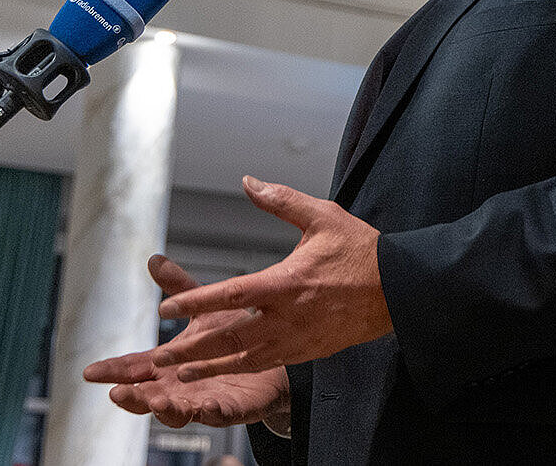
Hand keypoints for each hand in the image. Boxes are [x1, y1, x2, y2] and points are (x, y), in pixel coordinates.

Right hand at [82, 255, 289, 427]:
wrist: (273, 355)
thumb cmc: (233, 335)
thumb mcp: (203, 310)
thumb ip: (179, 290)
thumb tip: (154, 259)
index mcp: (168, 364)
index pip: (134, 368)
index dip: (112, 371)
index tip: (89, 372)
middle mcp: (178, 386)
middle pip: (148, 395)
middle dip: (132, 397)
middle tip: (117, 393)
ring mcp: (201, 400)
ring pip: (177, 411)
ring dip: (164, 409)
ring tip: (156, 403)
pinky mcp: (229, 408)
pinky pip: (217, 414)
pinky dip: (209, 412)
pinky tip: (205, 407)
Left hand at [147, 176, 393, 379]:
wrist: (398, 289)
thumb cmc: (361, 251)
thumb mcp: (323, 217)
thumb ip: (281, 201)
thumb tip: (248, 181)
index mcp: (285, 282)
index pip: (230, 294)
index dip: (196, 302)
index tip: (166, 310)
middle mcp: (286, 316)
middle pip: (229, 336)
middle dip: (190, 348)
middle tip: (157, 356)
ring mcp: (297, 338)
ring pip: (244, 358)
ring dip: (209, 365)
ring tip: (180, 373)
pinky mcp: (308, 350)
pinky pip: (267, 363)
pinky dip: (239, 369)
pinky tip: (222, 370)